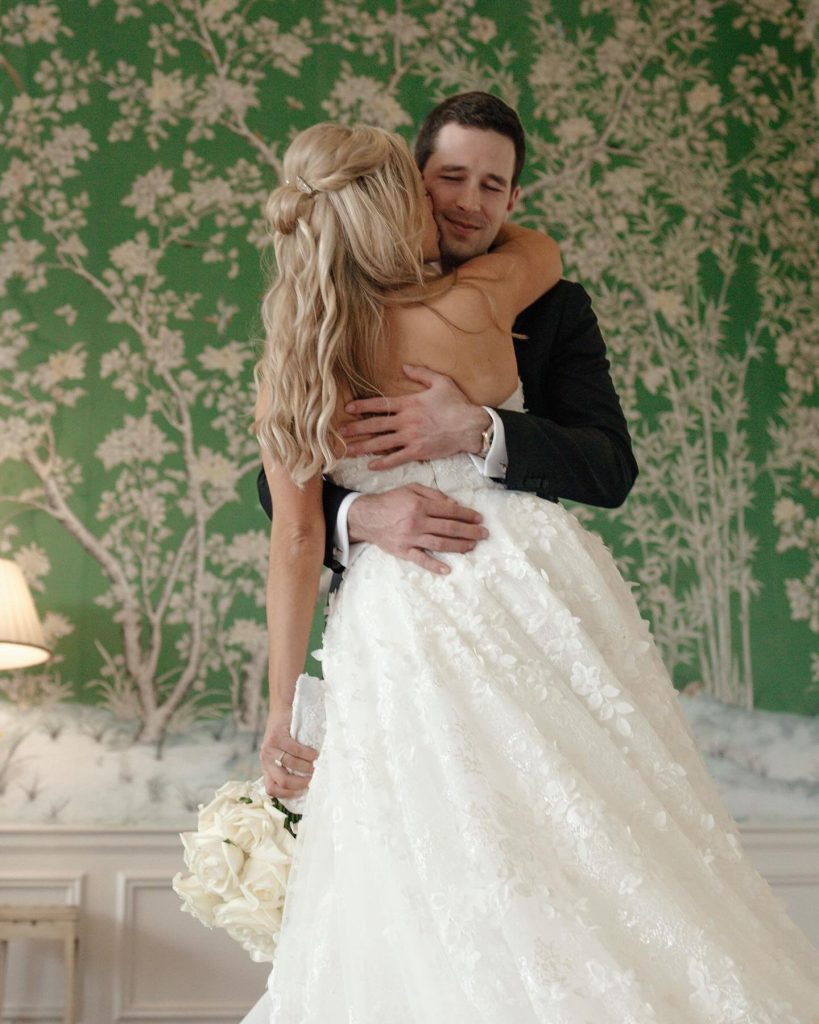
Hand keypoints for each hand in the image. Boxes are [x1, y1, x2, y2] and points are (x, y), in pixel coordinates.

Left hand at [260, 705, 318, 797]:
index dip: (288, 794)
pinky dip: (307, 754)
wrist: (281, 708)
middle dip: (300, 783)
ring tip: (317, 765)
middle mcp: (265, 759)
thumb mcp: (283, 753)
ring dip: (307, 767)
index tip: (303, 791)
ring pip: (290, 765)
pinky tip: (315, 754)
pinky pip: (294, 749)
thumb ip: (288, 768)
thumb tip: (307, 786)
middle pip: (282, 780)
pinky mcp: (277, 736)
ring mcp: (270, 748)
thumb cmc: (287, 734)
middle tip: (313, 780)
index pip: (271, 789)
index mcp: (266, 767)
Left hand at [341, 365, 490, 469]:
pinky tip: (370, 466)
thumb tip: (404, 367)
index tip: (347, 409)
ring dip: (362, 447)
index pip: (380, 404)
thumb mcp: (440, 382)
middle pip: (375, 425)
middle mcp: (406, 421)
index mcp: (409, 404)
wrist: (471, 426)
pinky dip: (382, 463)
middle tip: (339, 434)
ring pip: (381, 443)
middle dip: (355, 429)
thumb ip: (421, 373)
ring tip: (347, 451)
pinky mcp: (418, 452)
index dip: (362, 406)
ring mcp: (411, 437)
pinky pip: (396, 458)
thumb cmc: (457, 404)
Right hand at [347, 484, 487, 573]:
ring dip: (459, 546)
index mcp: (420, 505)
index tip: (479, 519)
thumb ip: (433, 494)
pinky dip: (434, 566)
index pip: (450, 511)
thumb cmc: (391, 501)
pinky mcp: (403, 551)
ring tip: (472, 546)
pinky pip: (421, 560)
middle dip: (470, 531)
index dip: (467, 515)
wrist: (366, 516)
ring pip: (440, 544)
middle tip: (483, 534)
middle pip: (449, 528)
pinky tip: (447, 569)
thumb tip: (453, 504)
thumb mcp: (411, 489)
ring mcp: (410, 538)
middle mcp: (417, 522)